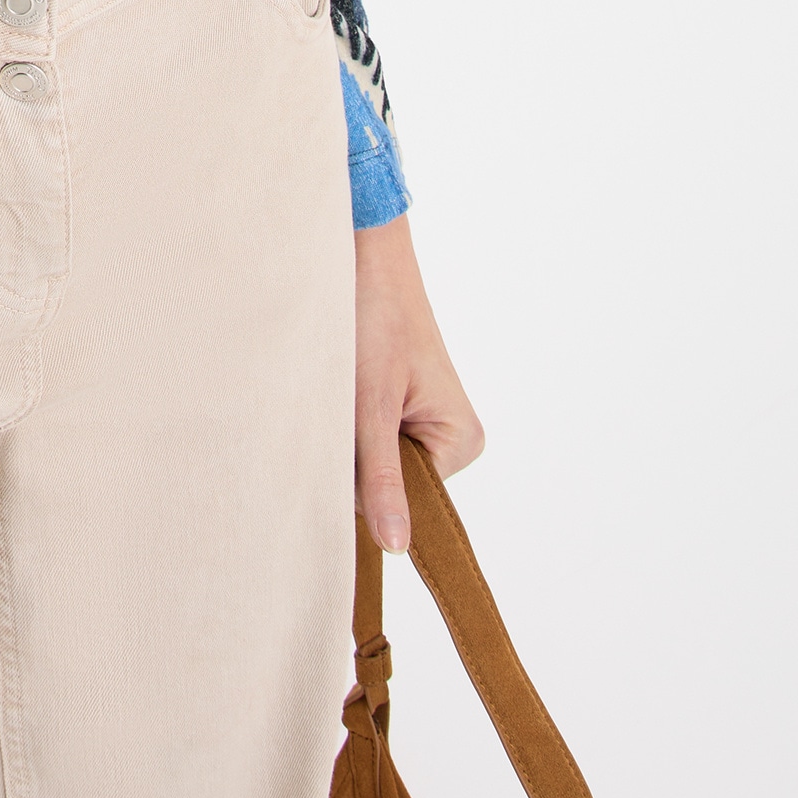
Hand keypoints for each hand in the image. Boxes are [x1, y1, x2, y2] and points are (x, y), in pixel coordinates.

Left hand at [354, 214, 483, 552]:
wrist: (361, 250)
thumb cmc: (375, 316)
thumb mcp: (370, 405)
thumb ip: (381, 478)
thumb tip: (398, 547)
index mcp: (461, 442)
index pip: (402, 502)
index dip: (362, 481)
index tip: (343, 436)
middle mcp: (449, 437)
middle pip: (385, 482)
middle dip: (351, 454)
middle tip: (337, 405)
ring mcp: (420, 420)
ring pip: (367, 458)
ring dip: (342, 432)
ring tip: (339, 387)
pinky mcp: (393, 403)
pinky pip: (362, 433)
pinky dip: (341, 417)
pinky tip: (336, 385)